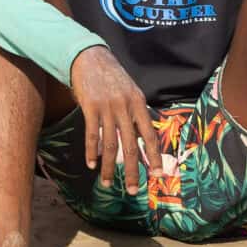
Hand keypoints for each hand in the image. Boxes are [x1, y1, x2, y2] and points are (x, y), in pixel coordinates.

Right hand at [68, 46, 154, 193]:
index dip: (154, 156)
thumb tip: (142, 137)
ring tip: (107, 183)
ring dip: (108, 167)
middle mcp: (125, 107)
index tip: (156, 175)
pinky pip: (92, 135)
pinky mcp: (90, 107)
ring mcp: (107, 108)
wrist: (90, 57)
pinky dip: (91, 152)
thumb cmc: (112, 77)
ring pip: (110, 145)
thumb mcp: (131, 91)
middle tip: (131, 190)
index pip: (149, 135)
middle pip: (130, 146)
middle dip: (132, 171)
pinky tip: (91, 164)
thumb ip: (136, 113)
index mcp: (139, 104)